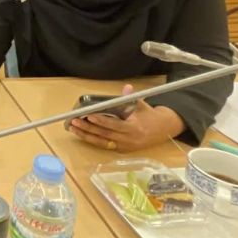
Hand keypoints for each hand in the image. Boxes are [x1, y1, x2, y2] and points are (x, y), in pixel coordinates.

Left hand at [67, 85, 185, 152]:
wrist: (163, 130)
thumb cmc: (150, 115)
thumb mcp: (142, 105)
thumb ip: (132, 97)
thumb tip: (126, 87)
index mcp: (134, 128)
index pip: (114, 125)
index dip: (101, 121)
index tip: (89, 116)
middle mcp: (128, 140)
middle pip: (105, 135)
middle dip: (88, 129)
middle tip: (74, 122)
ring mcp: (125, 147)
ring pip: (102, 143)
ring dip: (86, 136)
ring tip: (73, 128)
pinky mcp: (122, 151)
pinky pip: (105, 146)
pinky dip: (93, 140)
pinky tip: (82, 135)